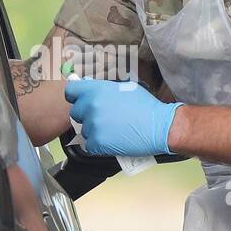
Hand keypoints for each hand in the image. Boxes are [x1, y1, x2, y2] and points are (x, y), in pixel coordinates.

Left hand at [64, 77, 182, 156]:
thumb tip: (87, 84)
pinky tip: (112, 141)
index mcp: (96, 90)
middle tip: (103, 119)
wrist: (159, 127)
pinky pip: (89, 146)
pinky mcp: (97, 142)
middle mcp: (91, 106)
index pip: (71, 91)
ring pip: (84, 131)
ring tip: (113, 131)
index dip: (76, 97)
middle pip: (76, 113)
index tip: (81, 101)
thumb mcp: (124, 88)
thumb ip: (103, 88)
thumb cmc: (145, 106)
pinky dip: (98, 146)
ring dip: (94, 132)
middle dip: (86, 116)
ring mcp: (93, 125)